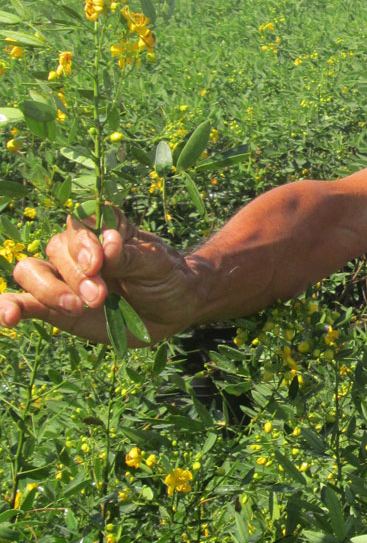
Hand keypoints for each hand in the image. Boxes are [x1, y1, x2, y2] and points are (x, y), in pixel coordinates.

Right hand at [0, 212, 197, 343]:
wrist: (173, 311)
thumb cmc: (168, 278)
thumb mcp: (158, 264)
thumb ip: (130, 256)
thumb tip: (107, 243)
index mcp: (101, 227)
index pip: (77, 223)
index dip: (82, 242)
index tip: (99, 263)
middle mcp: (76, 249)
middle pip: (55, 249)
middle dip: (76, 275)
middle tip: (100, 297)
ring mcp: (62, 277)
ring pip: (31, 270)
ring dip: (48, 290)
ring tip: (75, 308)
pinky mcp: (54, 307)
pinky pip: (21, 302)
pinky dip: (7, 307)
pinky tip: (9, 318)